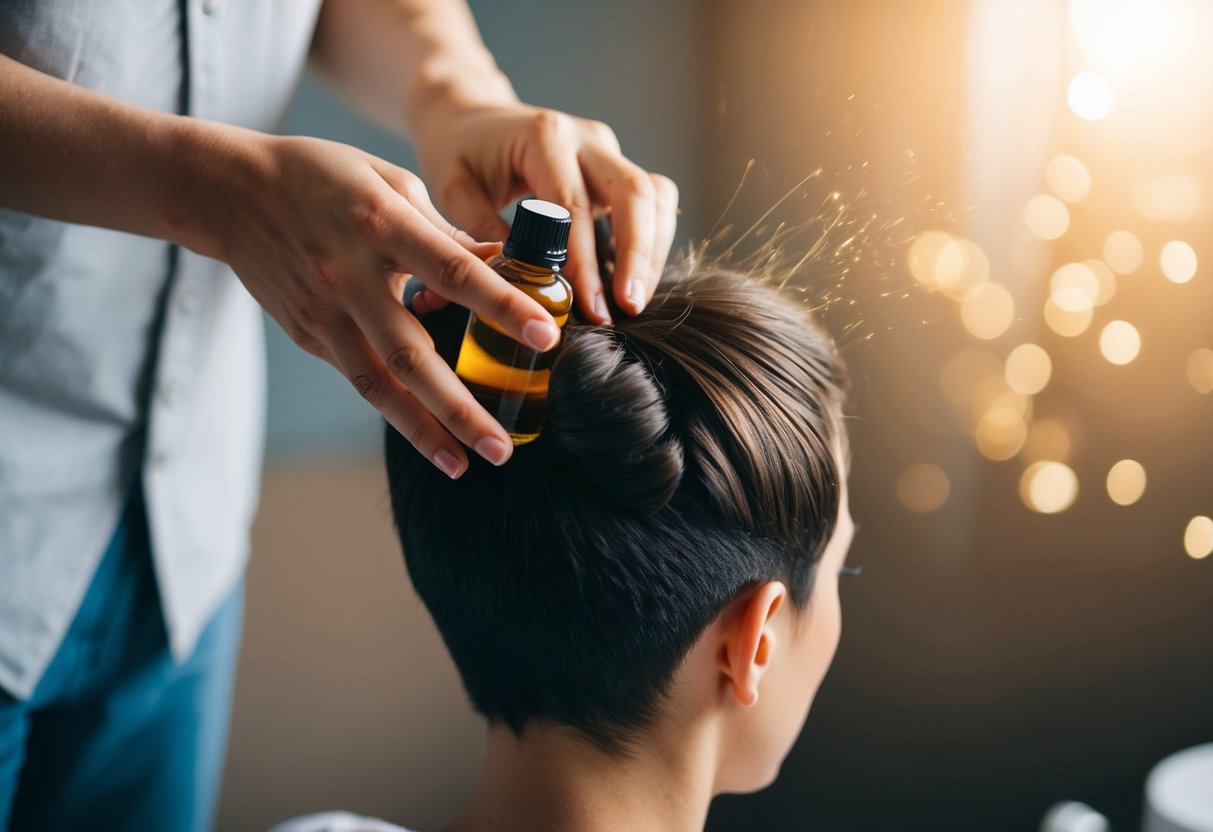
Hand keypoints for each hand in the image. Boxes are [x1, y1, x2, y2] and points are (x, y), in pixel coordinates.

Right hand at [203, 132, 559, 476]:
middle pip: (412, 354)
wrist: (229, 190)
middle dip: (460, 407)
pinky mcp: (305, 333)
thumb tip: (501, 265)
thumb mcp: (390, 182)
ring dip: (422, 430)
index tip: (545, 336)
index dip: (502, 306)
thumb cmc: (323, 176)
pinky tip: (426, 433)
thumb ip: (444, 230)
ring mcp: (323, 312)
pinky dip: (392, 407)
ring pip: (377, 384)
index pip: (453, 273)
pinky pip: (356, 376)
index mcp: (381, 225)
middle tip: (501, 447)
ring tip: (463, 464)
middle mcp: (350, 276)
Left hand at [412, 103, 679, 323]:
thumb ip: (483, 232)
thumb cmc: (457, 152)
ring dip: (652, 251)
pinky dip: (652, 239)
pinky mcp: (615, 166)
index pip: (575, 206)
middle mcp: (585, 137)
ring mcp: (606, 149)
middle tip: (629, 307)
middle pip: (634, 193)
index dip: (586, 262)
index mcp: (543, 137)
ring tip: (634, 300)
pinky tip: (634, 277)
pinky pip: (652, 199)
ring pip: (654, 195)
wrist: (469, 115)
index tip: (591, 308)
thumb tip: (518, 286)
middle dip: (638, 256)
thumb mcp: (452, 190)